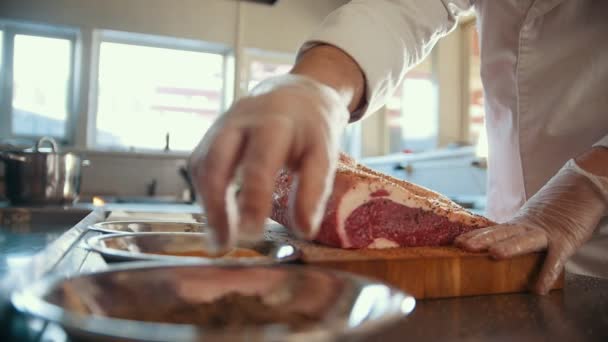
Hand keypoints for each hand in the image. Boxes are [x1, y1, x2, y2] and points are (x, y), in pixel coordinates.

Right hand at [189, 75, 349, 250]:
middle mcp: (240, 121)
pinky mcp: (210, 136)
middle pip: (215, 162)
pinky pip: (200, 166)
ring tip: (221, 240)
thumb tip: (304, 231)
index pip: (259, 162)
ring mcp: (220, 126)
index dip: (253, 198)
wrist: (295, 95)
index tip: (252, 233)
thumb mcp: (323, 155)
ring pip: (202, 166)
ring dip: (208, 206)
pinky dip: (206, 195)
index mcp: (274, 123)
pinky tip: (218, 218)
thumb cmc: (310, 129)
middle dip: (216, 206)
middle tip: (224, 245)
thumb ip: (314, 191)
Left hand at [455, 159, 607, 293]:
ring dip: (509, 247)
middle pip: (501, 233)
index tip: (456, 241)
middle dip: (481, 239)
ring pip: (524, 240)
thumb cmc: (556, 210)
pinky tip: (538, 288)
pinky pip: (555, 259)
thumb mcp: (530, 220)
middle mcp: (528, 226)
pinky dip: (547, 273)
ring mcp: (546, 233)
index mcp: (518, 223)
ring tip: (494, 255)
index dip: (475, 235)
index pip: (492, 229)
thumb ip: (514, 231)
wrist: (583, 188)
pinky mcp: (565, 241)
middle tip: (463, 246)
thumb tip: (493, 242)